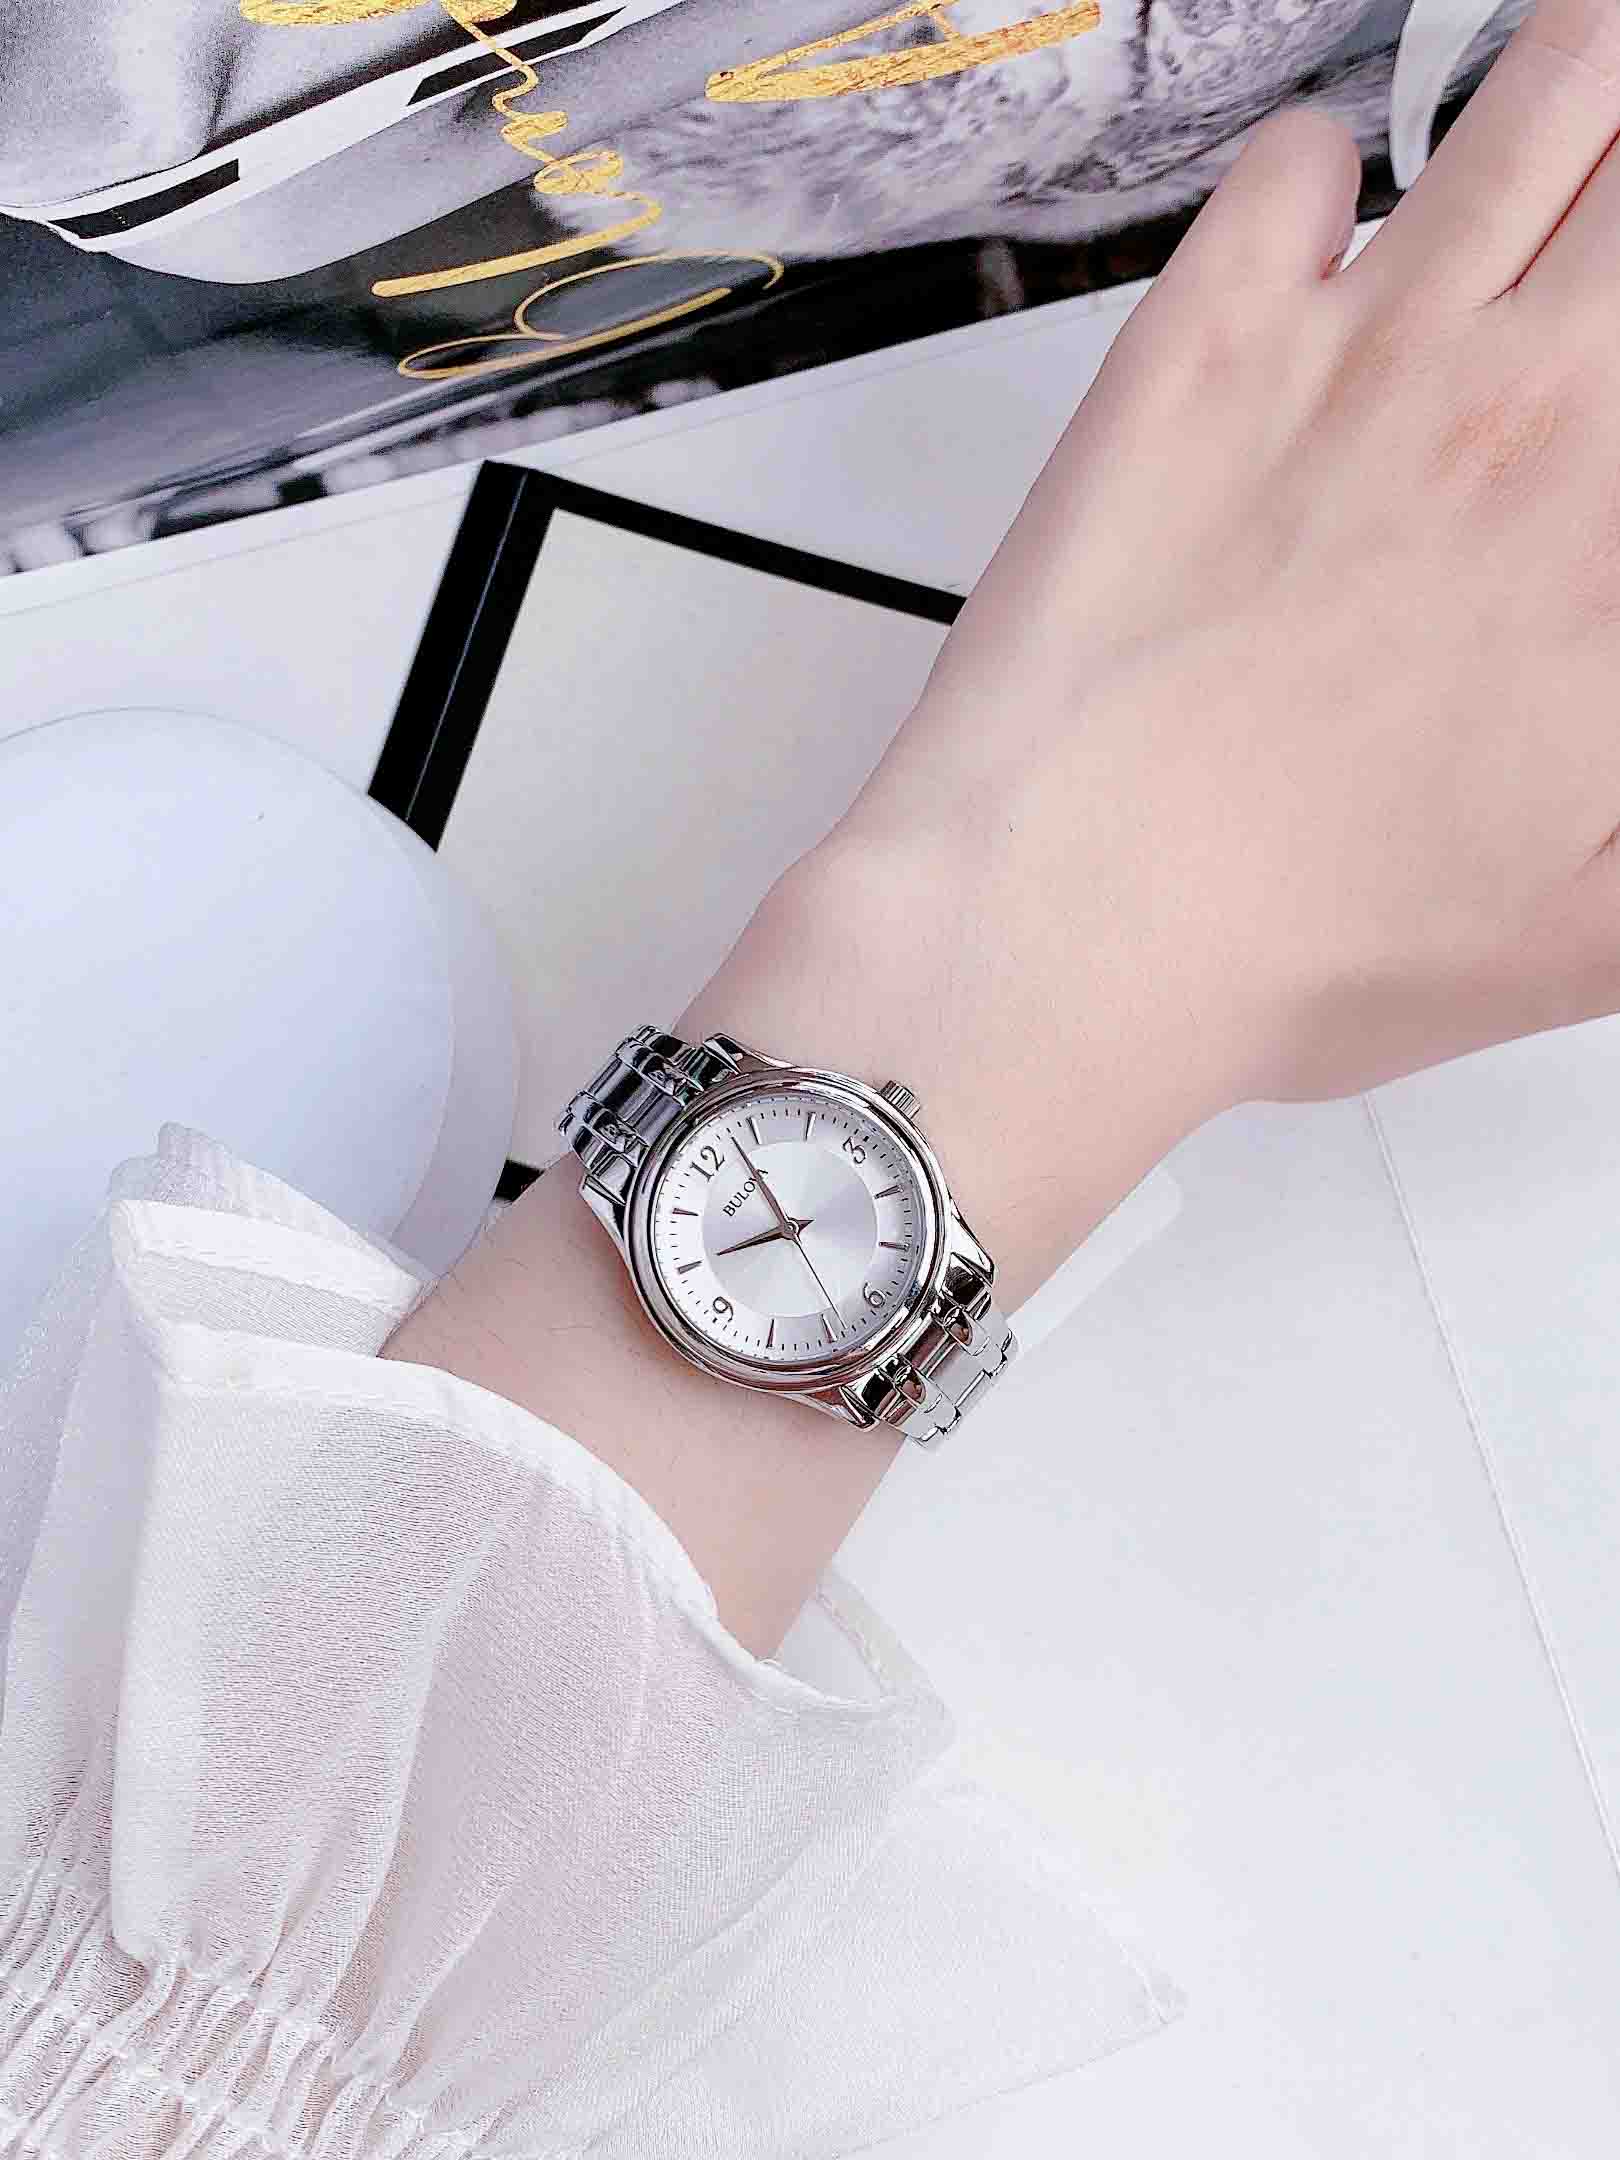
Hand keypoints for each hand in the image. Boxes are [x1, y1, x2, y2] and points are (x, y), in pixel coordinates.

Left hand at [691, 0, 1619, 1304]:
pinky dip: (1325, 164)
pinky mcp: (1199, 337)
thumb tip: (1619, 674)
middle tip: (1598, 265)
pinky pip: (1299, 156)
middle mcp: (1527, 403)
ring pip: (1548, 90)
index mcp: (1617, 536)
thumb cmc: (1298, 944)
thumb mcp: (1589, 928)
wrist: (1066, 926)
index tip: (1606, 404)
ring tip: (1570, 127)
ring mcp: (1360, 347)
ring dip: (1577, 85)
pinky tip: (1324, 228)